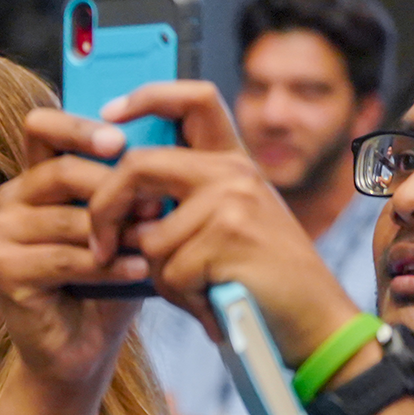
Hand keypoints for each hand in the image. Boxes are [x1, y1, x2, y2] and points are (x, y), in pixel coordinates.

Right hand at [0, 108, 146, 397]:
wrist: (83, 346)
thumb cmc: (107, 280)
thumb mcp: (124, 224)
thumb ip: (131, 186)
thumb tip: (162, 149)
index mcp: (36, 178)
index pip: (41, 126)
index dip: (78, 126)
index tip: (120, 142)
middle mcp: (10, 200)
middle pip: (61, 171)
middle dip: (114, 187)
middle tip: (158, 204)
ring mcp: (0, 234)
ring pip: (67, 218)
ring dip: (118, 232)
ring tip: (155, 242)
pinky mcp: (2, 270)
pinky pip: (63, 257)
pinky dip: (107, 265)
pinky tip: (137, 271)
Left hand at [92, 82, 359, 363]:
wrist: (313, 318)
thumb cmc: (256, 279)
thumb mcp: (221, 228)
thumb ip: (178, 205)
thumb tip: (111, 199)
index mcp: (231, 163)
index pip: (193, 101)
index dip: (147, 96)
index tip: (107, 113)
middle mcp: (233, 171)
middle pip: (137, 166)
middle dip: (103, 210)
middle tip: (100, 247)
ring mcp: (232, 200)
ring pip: (149, 237)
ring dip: (160, 276)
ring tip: (199, 287)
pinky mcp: (229, 235)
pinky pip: (168, 271)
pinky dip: (180, 296)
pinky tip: (212, 299)